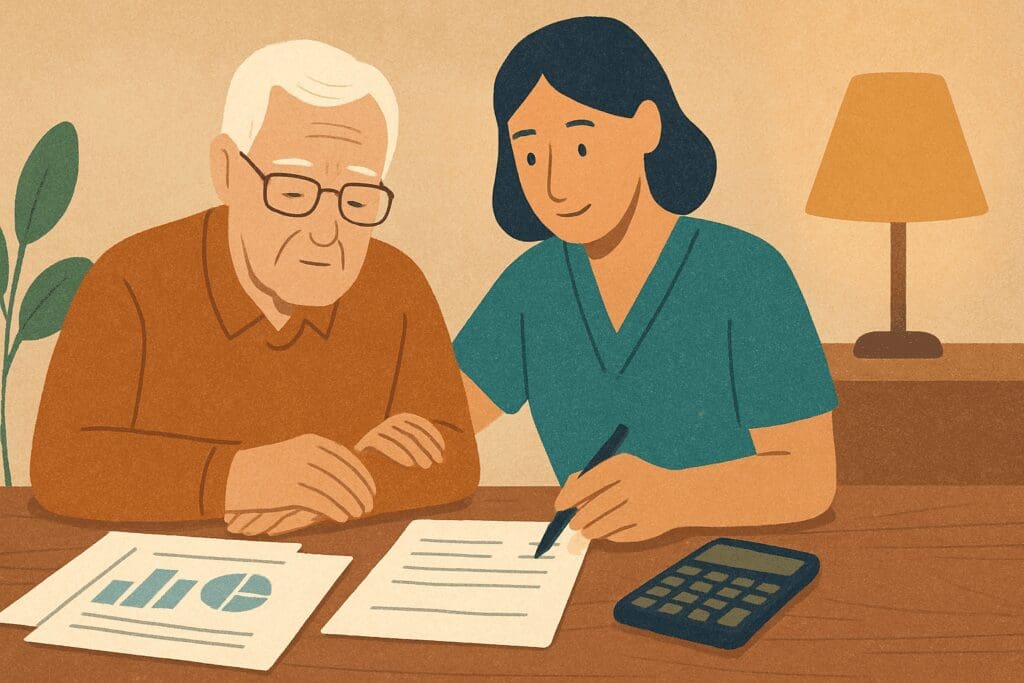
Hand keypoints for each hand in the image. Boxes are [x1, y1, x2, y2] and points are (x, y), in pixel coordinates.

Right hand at [223, 434, 375, 533]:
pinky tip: (342, 518)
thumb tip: (352, 477)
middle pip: (344, 474)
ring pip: (334, 489)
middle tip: (369, 506)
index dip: (363, 475)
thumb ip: (320, 461)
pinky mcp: (287, 490)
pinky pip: (319, 501)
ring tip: (357, 515)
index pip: (347, 458)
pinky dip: (335, 510)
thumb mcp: (295, 455)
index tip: (372, 490)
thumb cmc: (268, 469)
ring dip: (350, 504)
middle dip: (360, 491)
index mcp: (310, 442)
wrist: (230, 475)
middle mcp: (306, 454)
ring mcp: (296, 471)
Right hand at [356, 413, 444, 467]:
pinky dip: (399, 455)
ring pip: (403, 440)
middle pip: (414, 433)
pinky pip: (387, 447)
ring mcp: (379, 429)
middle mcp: (391, 421)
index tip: (442, 453)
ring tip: (427, 466)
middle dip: (428, 448)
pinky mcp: (369, 440)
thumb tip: (442, 457)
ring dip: (417, 453)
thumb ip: (423, 449)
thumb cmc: (392, 456)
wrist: (363, 462)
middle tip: (437, 462)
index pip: (423, 425)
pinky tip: (409, 465)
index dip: (434, 438)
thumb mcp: (409, 450)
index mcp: (403, 418)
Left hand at [555, 454, 681, 542]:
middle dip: (579, 518)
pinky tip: (610, 531)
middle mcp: (635, 484)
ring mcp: (644, 507)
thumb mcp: (616, 470)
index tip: (559, 506)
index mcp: (624, 465)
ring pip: (605, 524)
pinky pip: (619, 536)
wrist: (678, 495)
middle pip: (597, 506)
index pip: (589, 481)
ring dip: (589, 530)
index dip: (570, 495)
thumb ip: (588, 481)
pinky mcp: (648, 527)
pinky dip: (609, 536)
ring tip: (585, 531)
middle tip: (571, 524)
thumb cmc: (637, 480)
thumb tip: (562, 501)